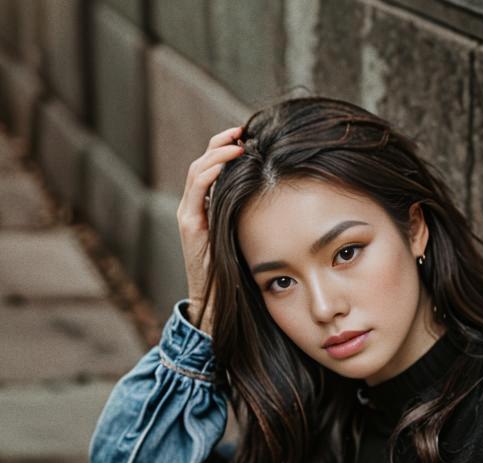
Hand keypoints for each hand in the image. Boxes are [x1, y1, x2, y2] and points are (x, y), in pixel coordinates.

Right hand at [176, 124, 245, 333]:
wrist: (218, 305)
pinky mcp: (190, 226)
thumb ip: (256, 217)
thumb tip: (285, 197)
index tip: (251, 136)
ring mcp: (190, 215)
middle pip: (205, 162)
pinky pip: (196, 190)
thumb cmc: (239, 276)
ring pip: (198, 171)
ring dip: (217, 152)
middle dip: (223, 142)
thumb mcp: (251, 237)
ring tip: (237, 141)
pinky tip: (228, 161)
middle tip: (243, 129)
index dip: (230, 149)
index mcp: (210, 208)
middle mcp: (196, 208)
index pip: (215, 168)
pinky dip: (211, 172)